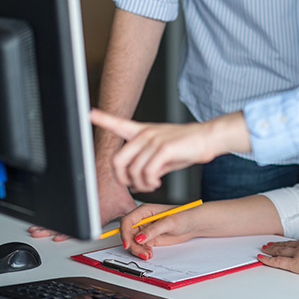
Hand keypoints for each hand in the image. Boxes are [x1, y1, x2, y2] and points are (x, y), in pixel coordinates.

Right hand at [29, 143, 138, 241]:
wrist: (106, 167)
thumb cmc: (114, 185)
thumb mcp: (127, 205)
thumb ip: (131, 220)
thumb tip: (137, 228)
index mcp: (95, 218)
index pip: (79, 232)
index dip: (68, 236)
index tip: (58, 238)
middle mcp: (83, 212)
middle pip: (64, 225)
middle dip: (50, 231)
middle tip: (39, 234)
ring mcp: (76, 203)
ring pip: (58, 216)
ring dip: (45, 222)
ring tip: (36, 228)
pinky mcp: (72, 194)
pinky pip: (58, 205)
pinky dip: (48, 210)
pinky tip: (41, 214)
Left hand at [90, 109, 249, 191]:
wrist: (208, 138)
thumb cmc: (187, 146)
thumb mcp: (162, 153)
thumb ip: (146, 161)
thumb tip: (135, 180)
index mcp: (143, 131)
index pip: (118, 123)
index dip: (103, 119)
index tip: (90, 113)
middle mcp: (145, 133)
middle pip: (117, 159)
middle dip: (122, 178)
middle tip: (134, 184)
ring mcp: (154, 140)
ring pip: (133, 171)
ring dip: (140, 184)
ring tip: (152, 184)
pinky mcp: (164, 148)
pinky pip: (147, 173)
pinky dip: (150, 183)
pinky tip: (157, 181)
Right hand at [118, 204, 204, 259]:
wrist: (194, 224)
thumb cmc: (184, 216)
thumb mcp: (169, 222)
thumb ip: (153, 230)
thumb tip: (139, 238)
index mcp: (145, 210)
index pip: (127, 221)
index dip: (124, 232)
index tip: (127, 244)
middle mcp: (143, 220)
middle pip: (128, 234)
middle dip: (132, 245)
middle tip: (142, 253)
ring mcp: (145, 230)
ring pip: (133, 242)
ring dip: (138, 250)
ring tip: (148, 255)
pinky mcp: (150, 238)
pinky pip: (140, 247)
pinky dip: (142, 252)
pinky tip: (149, 253)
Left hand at [258, 235, 298, 280]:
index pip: (297, 241)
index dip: (288, 242)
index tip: (284, 241)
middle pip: (286, 244)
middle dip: (277, 244)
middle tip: (269, 244)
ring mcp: (298, 253)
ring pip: (280, 250)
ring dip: (271, 250)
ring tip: (264, 249)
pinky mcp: (295, 263)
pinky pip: (277, 261)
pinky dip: (268, 259)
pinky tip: (262, 258)